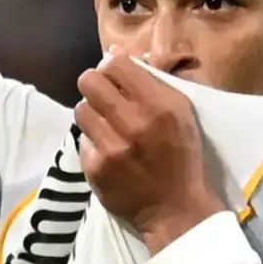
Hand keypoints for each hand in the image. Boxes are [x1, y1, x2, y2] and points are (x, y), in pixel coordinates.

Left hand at [75, 54, 226, 254]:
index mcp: (159, 104)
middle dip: (95, 86)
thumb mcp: (182, 112)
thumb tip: (113, 56)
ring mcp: (111, 146)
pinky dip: (93, 141)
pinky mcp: (95, 167)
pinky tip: (108, 150)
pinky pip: (81, 139)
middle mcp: (133, 122)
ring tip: (106, 125)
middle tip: (104, 97)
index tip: (116, 78)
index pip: (115, 64)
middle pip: (89, 81)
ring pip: (80, 109)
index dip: (112, 67)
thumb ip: (152, 82)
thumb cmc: (182, 155)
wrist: (175, 208)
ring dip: (92, 113)